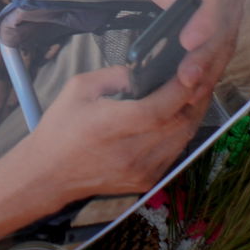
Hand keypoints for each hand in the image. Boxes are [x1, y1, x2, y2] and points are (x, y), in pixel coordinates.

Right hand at [25, 65, 213, 202]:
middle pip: (180, 123)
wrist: (48, 174)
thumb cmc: (60, 129)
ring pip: (183, 138)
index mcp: (111, 126)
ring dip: (193, 113)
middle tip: (201, 74)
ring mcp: (142, 170)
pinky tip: (178, 116)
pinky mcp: (147, 181)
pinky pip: (175, 151)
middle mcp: (131, 152)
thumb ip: (115, 75)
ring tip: (195, 91)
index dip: (182, 88)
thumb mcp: (78, 88)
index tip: (193, 68)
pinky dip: (181, 131)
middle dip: (196, 97)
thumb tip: (145, 72)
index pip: (159, 108)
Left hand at [120, 0, 241, 89]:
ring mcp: (231, 7)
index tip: (187, 42)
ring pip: (225, 42)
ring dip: (209, 69)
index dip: (204, 21)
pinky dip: (210, 70)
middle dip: (205, 54)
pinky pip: (221, 50)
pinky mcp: (226, 25)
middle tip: (187, 78)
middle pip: (222, 25)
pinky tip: (198, 89)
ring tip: (191, 92)